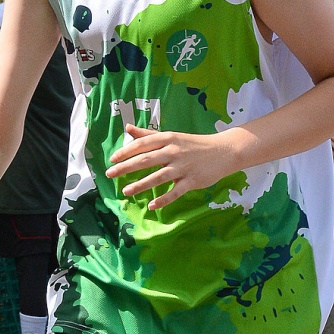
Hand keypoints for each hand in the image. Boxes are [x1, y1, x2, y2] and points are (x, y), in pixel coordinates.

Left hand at [105, 123, 239, 209]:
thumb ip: (148, 134)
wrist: (224, 151)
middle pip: (146, 160)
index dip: (126, 151)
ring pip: (158, 177)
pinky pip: (175, 191)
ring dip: (140, 184)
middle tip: (110, 174)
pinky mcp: (192, 180)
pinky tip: (152, 205)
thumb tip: (127, 128)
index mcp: (168, 139)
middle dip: (126, 167)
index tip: (112, 159)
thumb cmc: (194, 144)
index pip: (143, 144)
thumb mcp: (172, 136)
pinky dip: (164, 199)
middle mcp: (174, 151)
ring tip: (125, 191)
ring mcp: (183, 167)